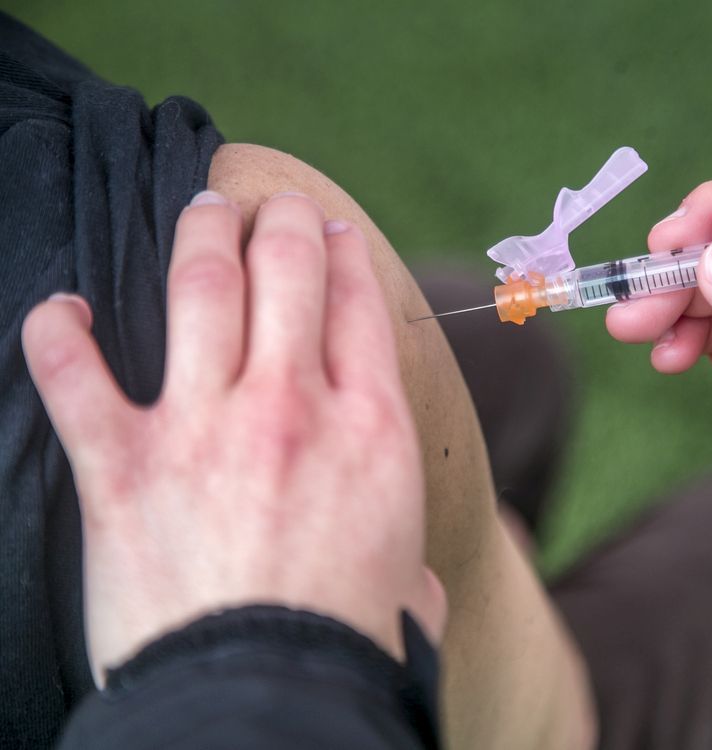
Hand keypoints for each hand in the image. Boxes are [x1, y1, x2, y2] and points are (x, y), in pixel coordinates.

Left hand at [22, 191, 445, 681]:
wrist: (267, 701)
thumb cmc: (348, 648)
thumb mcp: (410, 586)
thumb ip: (413, 564)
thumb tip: (419, 586)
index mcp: (371, 429)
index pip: (358, 305)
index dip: (345, 254)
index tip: (334, 231)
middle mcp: (290, 408)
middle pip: (286, 271)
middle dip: (281, 221)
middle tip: (271, 203)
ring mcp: (203, 429)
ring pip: (198, 290)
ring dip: (200, 235)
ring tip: (202, 208)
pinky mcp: (121, 469)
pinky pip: (72, 376)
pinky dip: (57, 334)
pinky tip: (59, 308)